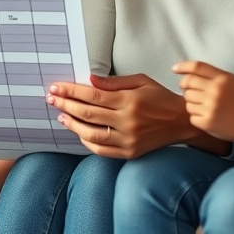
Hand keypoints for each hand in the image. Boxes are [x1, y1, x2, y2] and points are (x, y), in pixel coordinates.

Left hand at [48, 73, 195, 158]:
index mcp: (129, 100)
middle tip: (51, 98)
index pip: (92, 95)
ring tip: (61, 115)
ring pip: (91, 134)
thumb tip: (90, 80)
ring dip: (72, 124)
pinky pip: (102, 150)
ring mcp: (128, 139)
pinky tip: (78, 132)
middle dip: (65, 104)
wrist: (182, 122)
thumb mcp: (141, 81)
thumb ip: (114, 82)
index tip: (56, 87)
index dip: (70, 91)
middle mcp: (127, 121)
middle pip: (88, 113)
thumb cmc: (161, 98)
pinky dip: (87, 142)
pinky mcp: (130, 152)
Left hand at [174, 61, 233, 144]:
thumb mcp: (230, 81)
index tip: (175, 69)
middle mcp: (215, 91)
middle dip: (185, 86)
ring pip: (187, 100)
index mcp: (222, 79)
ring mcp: (210, 108)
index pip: (196, 67)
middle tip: (190, 90)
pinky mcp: (207, 122)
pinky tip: (206, 116)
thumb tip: (185, 72)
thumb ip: (211, 74)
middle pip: (187, 83)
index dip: (183, 67)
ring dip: (191, 102)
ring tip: (203, 105)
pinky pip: (191, 115)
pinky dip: (196, 116)